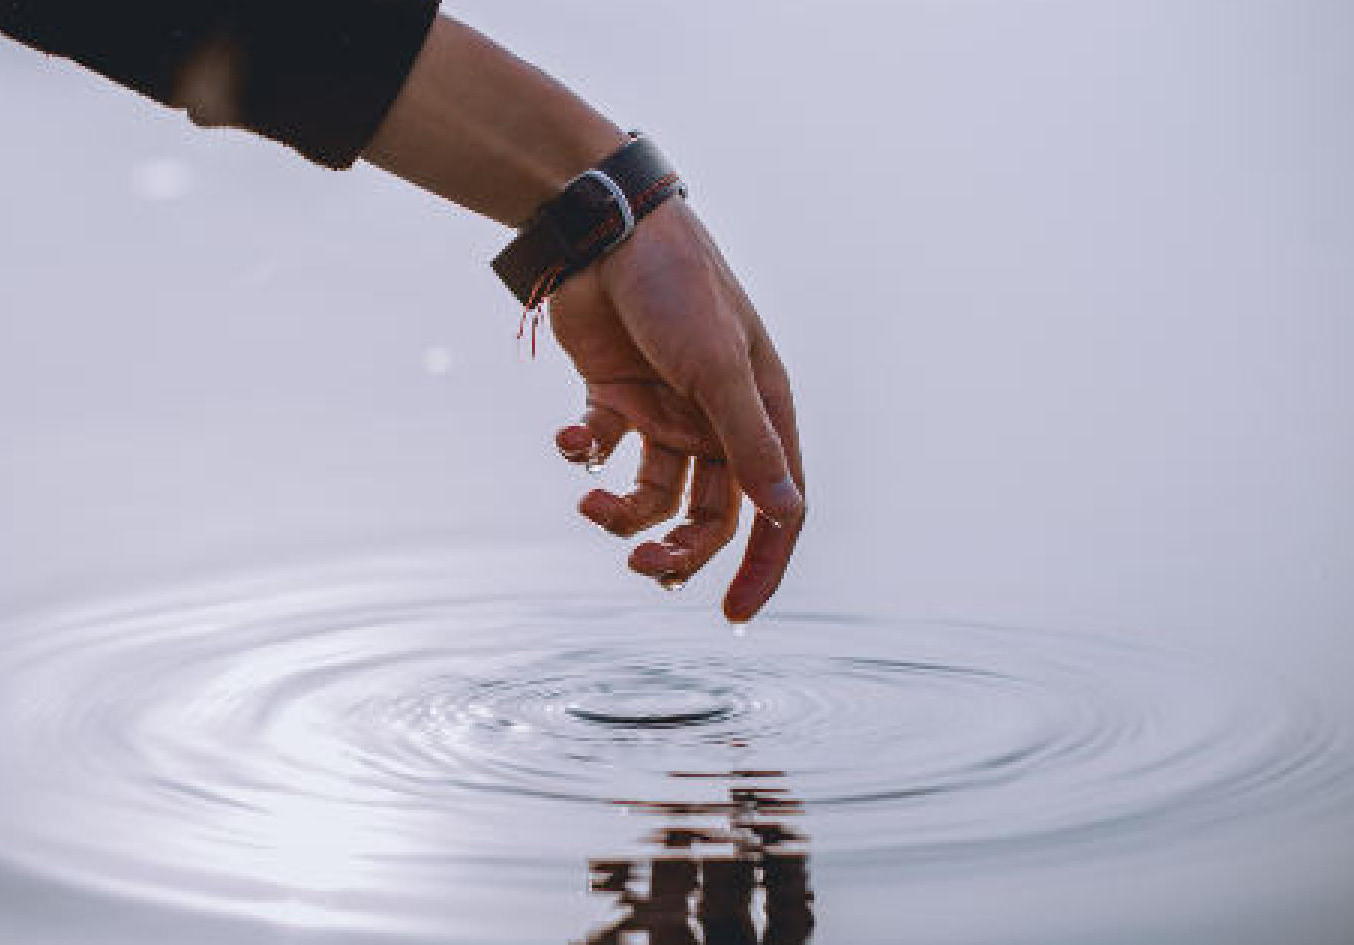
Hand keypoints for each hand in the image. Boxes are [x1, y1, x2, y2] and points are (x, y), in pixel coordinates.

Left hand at [547, 198, 805, 622]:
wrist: (605, 229)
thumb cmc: (678, 288)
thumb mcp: (718, 367)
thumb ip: (748, 442)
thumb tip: (787, 513)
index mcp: (761, 413)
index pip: (778, 509)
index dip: (761, 566)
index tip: (733, 615)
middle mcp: (717, 420)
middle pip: (709, 516)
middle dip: (678, 551)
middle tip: (643, 567)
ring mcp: (665, 410)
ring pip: (653, 495)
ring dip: (622, 514)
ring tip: (591, 503)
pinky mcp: (614, 397)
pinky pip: (601, 450)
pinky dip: (580, 455)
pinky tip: (566, 439)